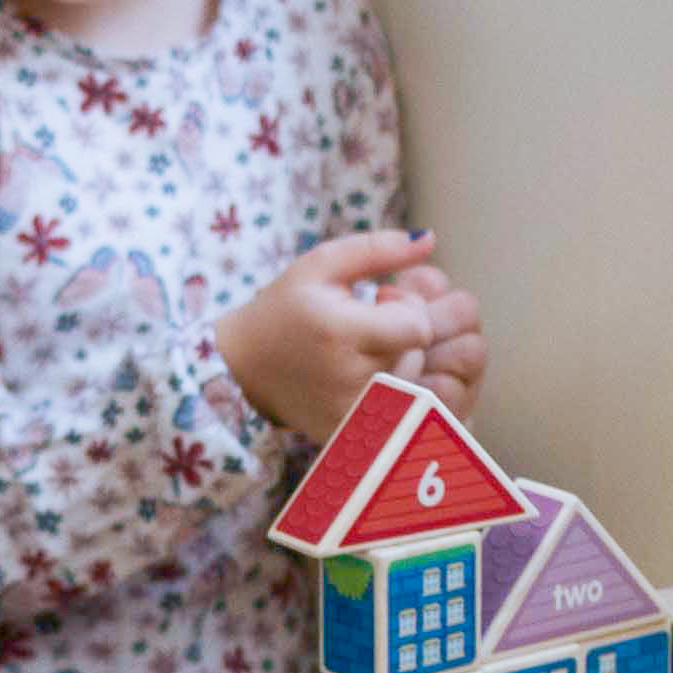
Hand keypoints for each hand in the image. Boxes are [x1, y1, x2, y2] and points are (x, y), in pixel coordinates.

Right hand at [215, 228, 476, 442]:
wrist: (242, 369)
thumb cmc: (284, 310)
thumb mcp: (321, 265)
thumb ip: (378, 249)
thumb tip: (430, 238)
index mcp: (342, 333)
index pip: (419, 327)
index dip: (406, 309)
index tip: (380, 302)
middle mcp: (350, 380)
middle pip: (418, 354)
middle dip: (401, 335)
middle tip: (365, 326)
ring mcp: (351, 414)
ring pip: (412, 383)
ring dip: (396, 362)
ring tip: (359, 351)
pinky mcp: (351, 433)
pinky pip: (397, 410)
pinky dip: (387, 391)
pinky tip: (357, 377)